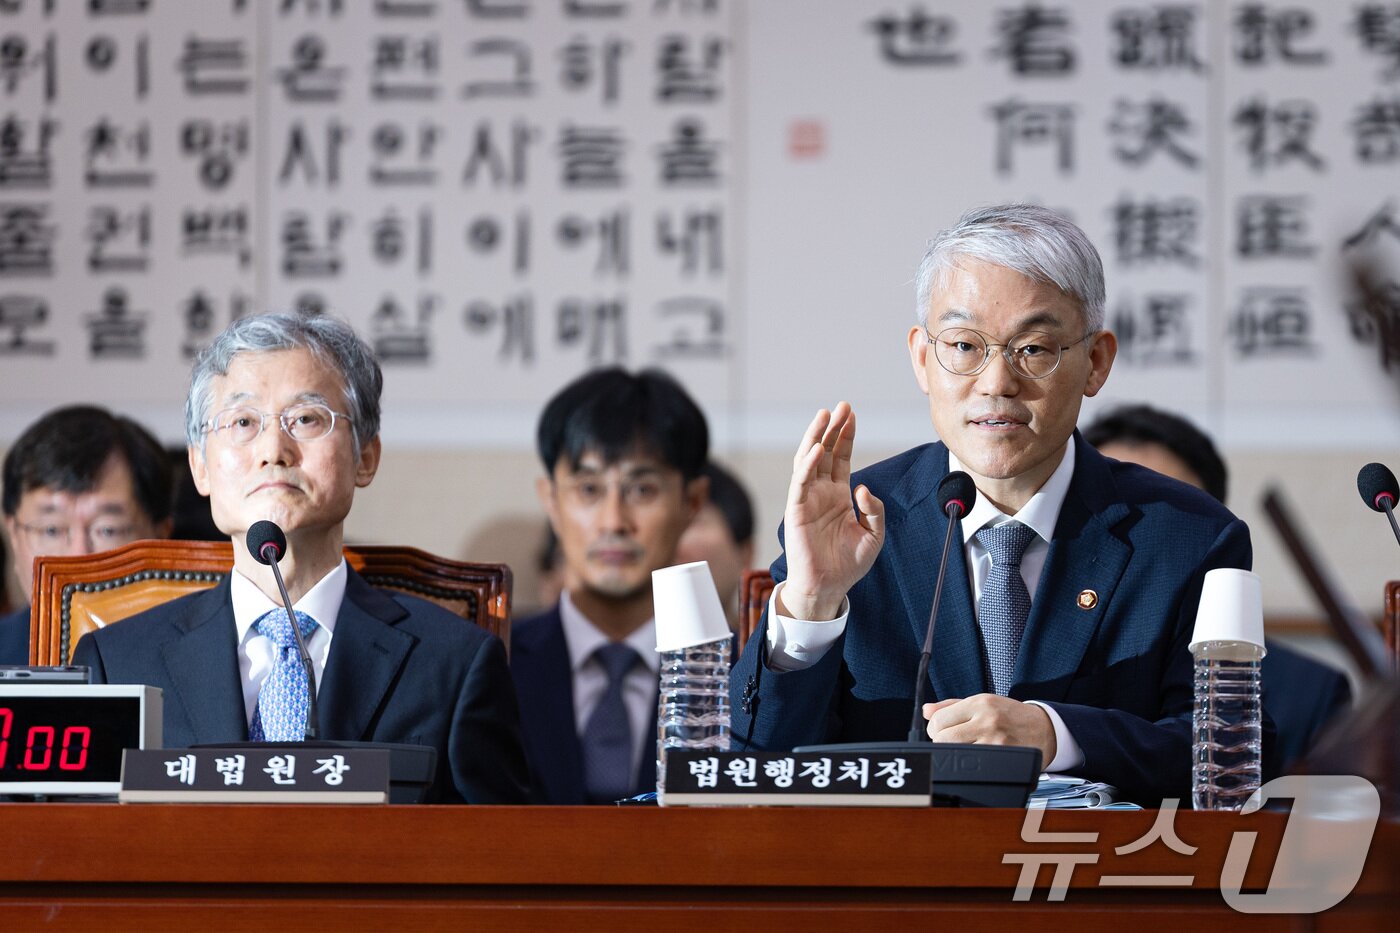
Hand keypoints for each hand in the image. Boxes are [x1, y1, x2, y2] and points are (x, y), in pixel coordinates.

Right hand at [778, 402, 884, 620]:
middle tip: (841, 406)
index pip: (840, 458)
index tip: (852, 414)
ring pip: (808, 460)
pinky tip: (816, 448)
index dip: (845, 436)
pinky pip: (800, 482)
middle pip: (825, 452)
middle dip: (832, 428)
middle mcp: (821, 492)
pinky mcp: (796, 510)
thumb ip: (874, 510)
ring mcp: (807, 499)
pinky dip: (807, 464)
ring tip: (824, 415)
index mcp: (838, 495)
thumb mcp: (873, 535)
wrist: (828, 587)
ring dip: (816, 437)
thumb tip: (863, 487)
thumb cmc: (848, 563)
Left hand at [923, 695, 1056, 764]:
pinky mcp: (1004, 759)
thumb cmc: (1009, 714)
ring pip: (956, 754)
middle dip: (942, 742)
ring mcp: (996, 742)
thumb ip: (950, 706)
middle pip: (943, 739)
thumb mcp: (981, 702)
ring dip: (956, 754)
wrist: (1043, 728)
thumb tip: (925, 711)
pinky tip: (978, 757)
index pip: (938, 720)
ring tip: (966, 748)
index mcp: (979, 703)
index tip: (942, 730)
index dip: (935, 728)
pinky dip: (971, 764)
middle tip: (953, 740)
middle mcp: (987, 721)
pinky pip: (974, 766)